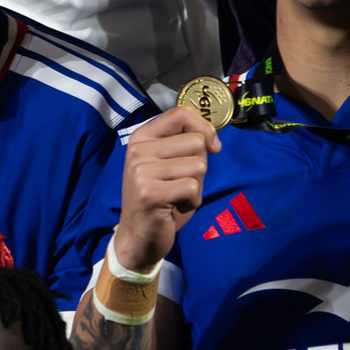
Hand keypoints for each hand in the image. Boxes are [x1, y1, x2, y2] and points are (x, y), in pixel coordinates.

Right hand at [114, 107, 219, 272]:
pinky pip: (193, 187)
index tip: (212, 146)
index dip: (205, 127)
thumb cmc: (160, 199)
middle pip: (196, 142)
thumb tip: (212, 137)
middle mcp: (138, 150)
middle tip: (179, 183)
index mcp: (141, 138)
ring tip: (176, 196)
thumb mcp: (167, 164)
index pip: (180, 113)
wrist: (138, 237)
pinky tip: (174, 207)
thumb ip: (183, 146)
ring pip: (198, 165)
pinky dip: (192, 201)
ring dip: (196, 186)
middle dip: (199, 166)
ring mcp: (141, 171)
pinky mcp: (150, 193)